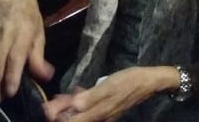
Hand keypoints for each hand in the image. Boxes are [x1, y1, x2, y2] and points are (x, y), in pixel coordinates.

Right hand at [0, 0, 52, 101]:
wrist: (12, 3)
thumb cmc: (30, 22)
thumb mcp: (40, 36)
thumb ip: (39, 58)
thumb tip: (45, 76)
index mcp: (24, 32)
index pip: (15, 56)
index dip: (12, 75)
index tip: (11, 91)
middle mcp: (5, 33)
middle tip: (0, 98)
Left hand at [44, 66, 176, 121]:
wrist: (150, 81)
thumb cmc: (130, 81)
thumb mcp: (110, 85)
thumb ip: (91, 97)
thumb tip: (74, 106)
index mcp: (98, 113)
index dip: (57, 116)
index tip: (47, 107)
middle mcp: (99, 118)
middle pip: (74, 120)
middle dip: (60, 112)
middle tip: (51, 102)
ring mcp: (104, 115)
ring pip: (81, 115)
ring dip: (69, 108)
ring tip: (61, 98)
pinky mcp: (107, 109)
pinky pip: (89, 110)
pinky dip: (80, 104)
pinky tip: (78, 94)